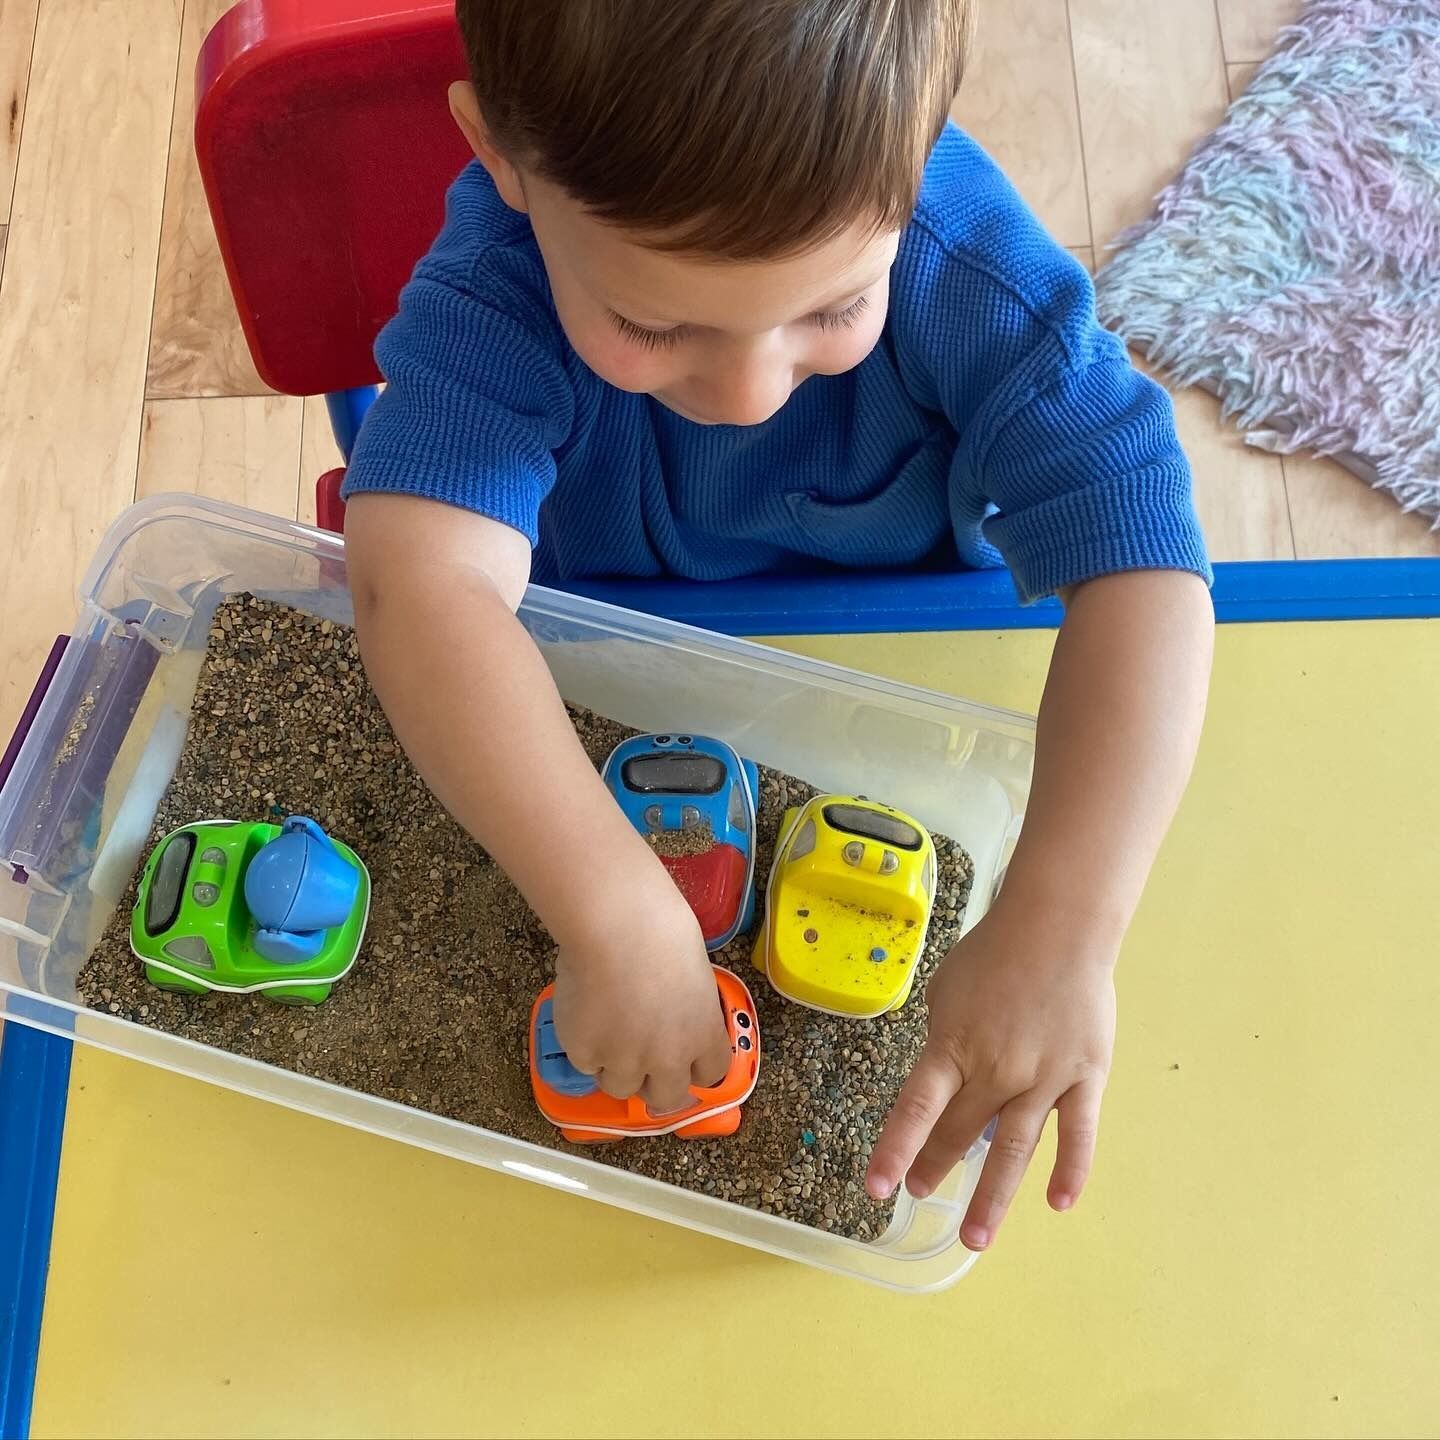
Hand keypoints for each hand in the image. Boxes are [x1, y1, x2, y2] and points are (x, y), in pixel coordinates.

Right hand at [551, 878, 731, 1114]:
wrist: (617, 926)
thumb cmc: (660, 931)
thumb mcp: (694, 975)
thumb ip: (686, 1008)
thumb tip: (669, 1013)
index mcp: (704, 1035)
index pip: (710, 1075)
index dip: (693, 1068)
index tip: (681, 1058)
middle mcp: (669, 1059)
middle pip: (666, 1099)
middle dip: (653, 1083)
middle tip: (638, 1059)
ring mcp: (625, 1061)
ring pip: (619, 1087)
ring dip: (614, 1066)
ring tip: (605, 1026)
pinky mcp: (586, 1054)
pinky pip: (585, 1062)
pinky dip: (584, 1043)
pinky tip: (585, 1009)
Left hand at [866, 898, 1116, 1249]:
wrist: (1057, 928)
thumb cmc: (994, 953)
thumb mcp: (946, 991)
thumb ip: (944, 1039)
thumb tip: (944, 1080)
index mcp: (954, 1047)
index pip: (917, 1108)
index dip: (896, 1150)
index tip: (879, 1188)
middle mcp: (996, 1071)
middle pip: (961, 1133)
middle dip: (936, 1166)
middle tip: (921, 1193)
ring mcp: (1043, 1080)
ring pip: (1014, 1150)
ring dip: (993, 1198)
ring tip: (977, 1239)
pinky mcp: (1085, 1079)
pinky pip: (1077, 1134)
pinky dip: (1069, 1171)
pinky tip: (1057, 1203)